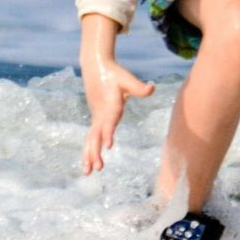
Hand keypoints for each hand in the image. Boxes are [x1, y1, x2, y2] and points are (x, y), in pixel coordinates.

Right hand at [80, 14, 154, 174]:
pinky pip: (90, 138)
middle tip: (98, 167)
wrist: (96, 67)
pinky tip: (88, 164)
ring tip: (88, 173)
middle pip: (96, 135)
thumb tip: (152, 87)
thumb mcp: (128, 79)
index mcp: (110, 105)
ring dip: (89, 156)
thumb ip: (140, 87)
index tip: (108, 145)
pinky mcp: (96, 120)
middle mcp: (101, 114)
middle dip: (96, 152)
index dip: (108, 132)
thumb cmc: (115, 74)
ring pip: (91, 139)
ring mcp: (96, 117)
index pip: (109, 121)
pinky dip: (88, 151)